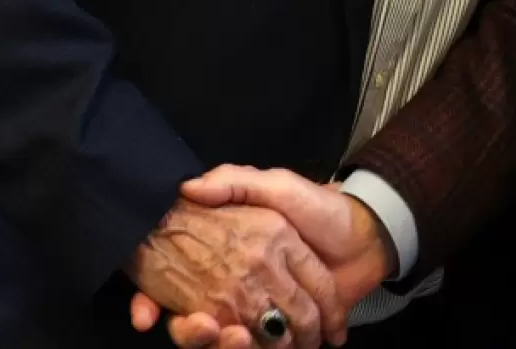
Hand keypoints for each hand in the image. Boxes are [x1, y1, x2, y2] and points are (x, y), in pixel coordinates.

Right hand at [130, 168, 395, 346]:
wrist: (366, 234)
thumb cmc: (317, 207)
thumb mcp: (275, 186)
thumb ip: (236, 183)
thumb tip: (188, 186)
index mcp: (235, 261)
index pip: (184, 289)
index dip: (162, 301)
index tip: (149, 314)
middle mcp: (244, 293)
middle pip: (203, 327)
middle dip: (196, 335)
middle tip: (205, 327)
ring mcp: (267, 317)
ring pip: (231, 342)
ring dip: (227, 346)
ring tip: (237, 337)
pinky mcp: (291, 335)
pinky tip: (283, 344)